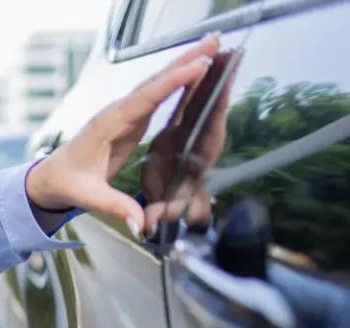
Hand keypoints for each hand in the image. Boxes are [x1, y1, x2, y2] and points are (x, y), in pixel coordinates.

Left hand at [25, 32, 222, 235]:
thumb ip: (115, 207)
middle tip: (214, 42)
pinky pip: (157, 96)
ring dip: (183, 66)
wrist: (52, 177)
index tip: (195, 67)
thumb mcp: (88, 197)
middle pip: (154, 83)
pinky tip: (195, 71)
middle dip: (183, 62)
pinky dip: (176, 81)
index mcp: (107, 126)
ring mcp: (124, 115)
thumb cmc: (67, 182)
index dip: (170, 83)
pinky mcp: (131, 120)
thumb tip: (140, 223)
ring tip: (211, 48)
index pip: (142, 100)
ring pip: (157, 85)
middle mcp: (116, 114)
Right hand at [141, 47, 240, 231]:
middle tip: (229, 57)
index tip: (222, 90)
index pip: (211, 131)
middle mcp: (199, 143)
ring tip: (217, 52)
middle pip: (213, 110)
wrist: (163, 210)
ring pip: (203, 102)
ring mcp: (190, 133)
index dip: (216, 111)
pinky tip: (195, 66)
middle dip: (221, 84)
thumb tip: (151, 223)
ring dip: (210, 78)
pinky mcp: (179, 128)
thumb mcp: (165, 210)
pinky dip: (193, 85)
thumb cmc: (166, 208)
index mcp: (198, 159)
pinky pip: (188, 103)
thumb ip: (161, 213)